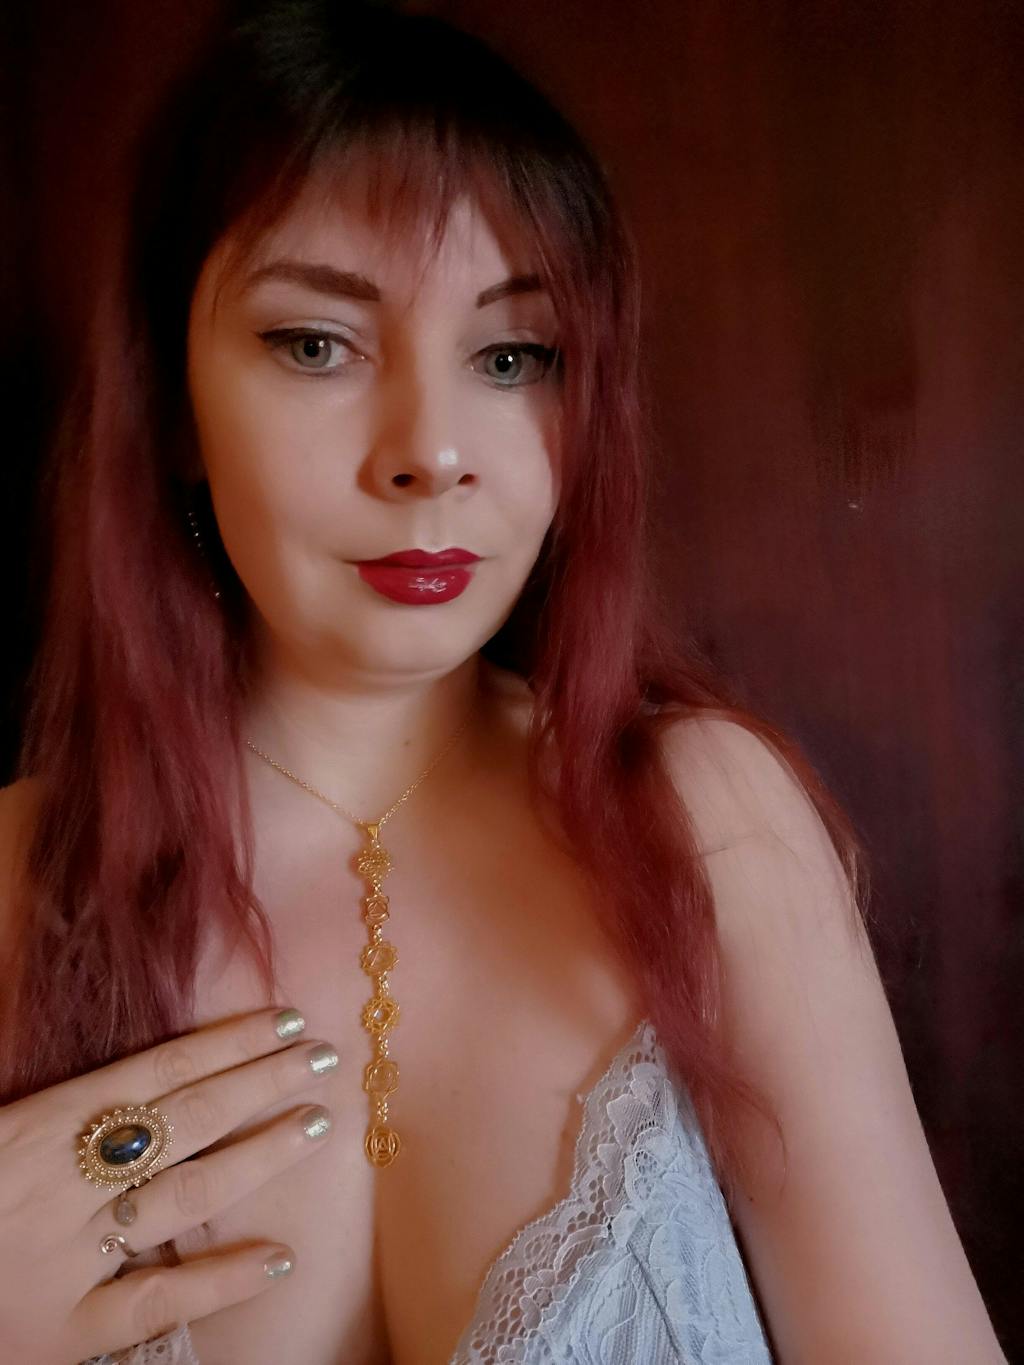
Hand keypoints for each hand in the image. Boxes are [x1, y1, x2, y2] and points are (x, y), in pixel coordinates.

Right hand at [0, 1005, 337, 1363]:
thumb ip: (52, 1102)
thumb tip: (119, 1068)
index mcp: (31, 1128)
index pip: (155, 1070)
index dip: (226, 1042)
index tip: (284, 1018)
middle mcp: (60, 1186)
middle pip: (187, 1120)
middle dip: (261, 1082)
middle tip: (322, 1056)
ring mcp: (68, 1261)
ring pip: (186, 1195)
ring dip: (260, 1156)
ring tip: (315, 1124)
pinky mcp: (64, 1335)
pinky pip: (158, 1301)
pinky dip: (223, 1281)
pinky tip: (278, 1257)